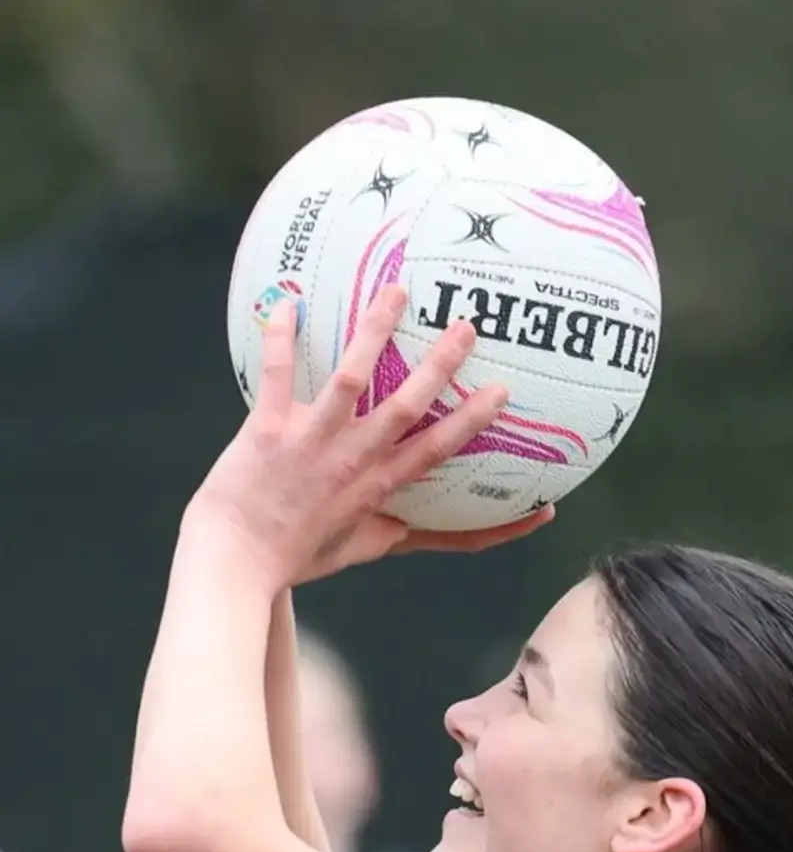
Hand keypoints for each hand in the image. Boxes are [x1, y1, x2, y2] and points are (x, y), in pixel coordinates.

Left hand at [196, 287, 553, 588]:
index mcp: (376, 486)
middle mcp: (352, 458)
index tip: (498, 390)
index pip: (434, 448)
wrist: (236, 560)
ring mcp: (311, 440)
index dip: (470, 419)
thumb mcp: (356, 550)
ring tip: (396, 291)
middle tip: (466, 326)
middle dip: (440, 363)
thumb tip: (410, 527)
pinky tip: (288, 299)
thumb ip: (387, 533)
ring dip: (374, 330)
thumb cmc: (295, 557)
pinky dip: (280, 333)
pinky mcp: (269, 427)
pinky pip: (277, 371)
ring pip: (351, 378)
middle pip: (406, 405)